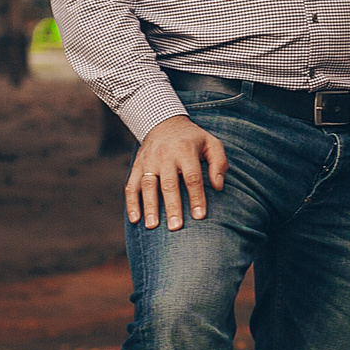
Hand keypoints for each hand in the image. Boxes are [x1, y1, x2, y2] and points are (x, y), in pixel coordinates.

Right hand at [128, 115, 228, 229]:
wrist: (164, 123)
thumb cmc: (193, 139)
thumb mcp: (211, 143)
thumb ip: (219, 163)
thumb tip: (218, 186)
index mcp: (185, 149)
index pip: (192, 177)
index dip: (196, 197)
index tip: (200, 216)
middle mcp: (165, 155)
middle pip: (168, 184)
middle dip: (172, 206)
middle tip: (175, 227)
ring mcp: (148, 160)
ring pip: (148, 185)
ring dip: (150, 206)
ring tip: (152, 226)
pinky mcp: (137, 165)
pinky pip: (131, 185)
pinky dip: (131, 203)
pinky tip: (135, 219)